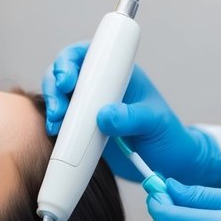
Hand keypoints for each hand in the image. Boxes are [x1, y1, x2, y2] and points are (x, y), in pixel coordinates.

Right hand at [42, 42, 220, 186]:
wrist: (168, 164)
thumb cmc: (167, 136)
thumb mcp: (155, 123)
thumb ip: (132, 118)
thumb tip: (104, 116)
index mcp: (120, 74)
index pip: (89, 55)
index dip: (70, 62)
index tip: (66, 82)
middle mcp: (102, 86)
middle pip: (66, 74)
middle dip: (54, 89)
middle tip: (57, 110)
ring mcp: (91, 107)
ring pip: (61, 98)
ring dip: (52, 108)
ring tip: (56, 126)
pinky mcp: (84, 129)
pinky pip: (63, 122)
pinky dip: (56, 126)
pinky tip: (56, 135)